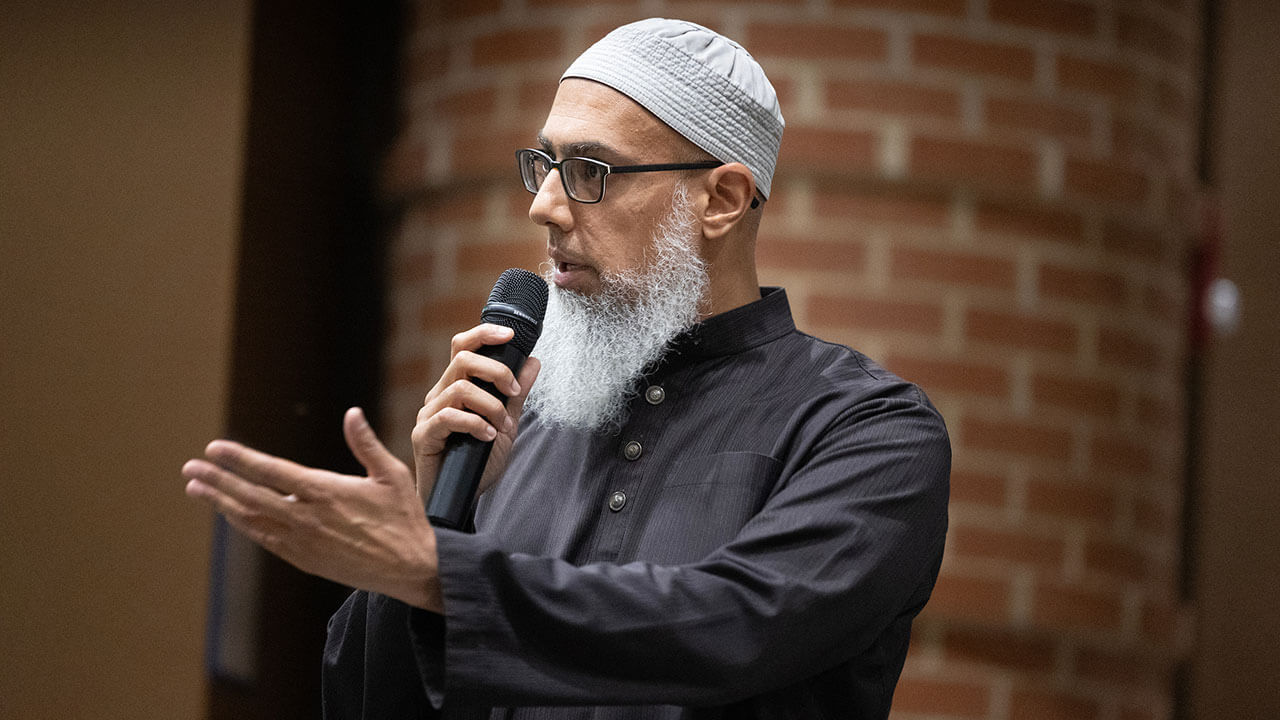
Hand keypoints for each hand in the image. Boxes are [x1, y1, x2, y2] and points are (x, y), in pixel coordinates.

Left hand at [183, 407, 442, 611]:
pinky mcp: (304, 559)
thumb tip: (352, 413)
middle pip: (250, 496)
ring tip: (196, 488)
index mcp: (327, 492)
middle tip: (190, 469)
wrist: (410, 568)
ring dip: (222, 503)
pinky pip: (264, 539)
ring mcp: (302, 542)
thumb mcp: (391, 476)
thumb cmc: (404, 518)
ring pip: (251, 520)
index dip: (240, 459)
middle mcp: (307, 518)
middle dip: (217, 482)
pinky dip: (242, 524)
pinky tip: (230, 513)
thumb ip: (366, 444)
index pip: (271, 472)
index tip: (214, 449)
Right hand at [412, 323, 540, 500]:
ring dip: (491, 406)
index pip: (463, 347)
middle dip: (496, 371)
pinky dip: (474, 424)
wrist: (462, 498)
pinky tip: (487, 437)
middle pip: (462, 359)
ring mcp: (428, 414)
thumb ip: (516, 394)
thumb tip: (533, 361)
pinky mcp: (423, 435)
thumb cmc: (478, 462)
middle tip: (514, 392)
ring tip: (502, 427)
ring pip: (460, 389)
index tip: (511, 335)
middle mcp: (440, 395)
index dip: (484, 334)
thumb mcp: (506, 424)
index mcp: (456, 387)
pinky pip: (448, 417)